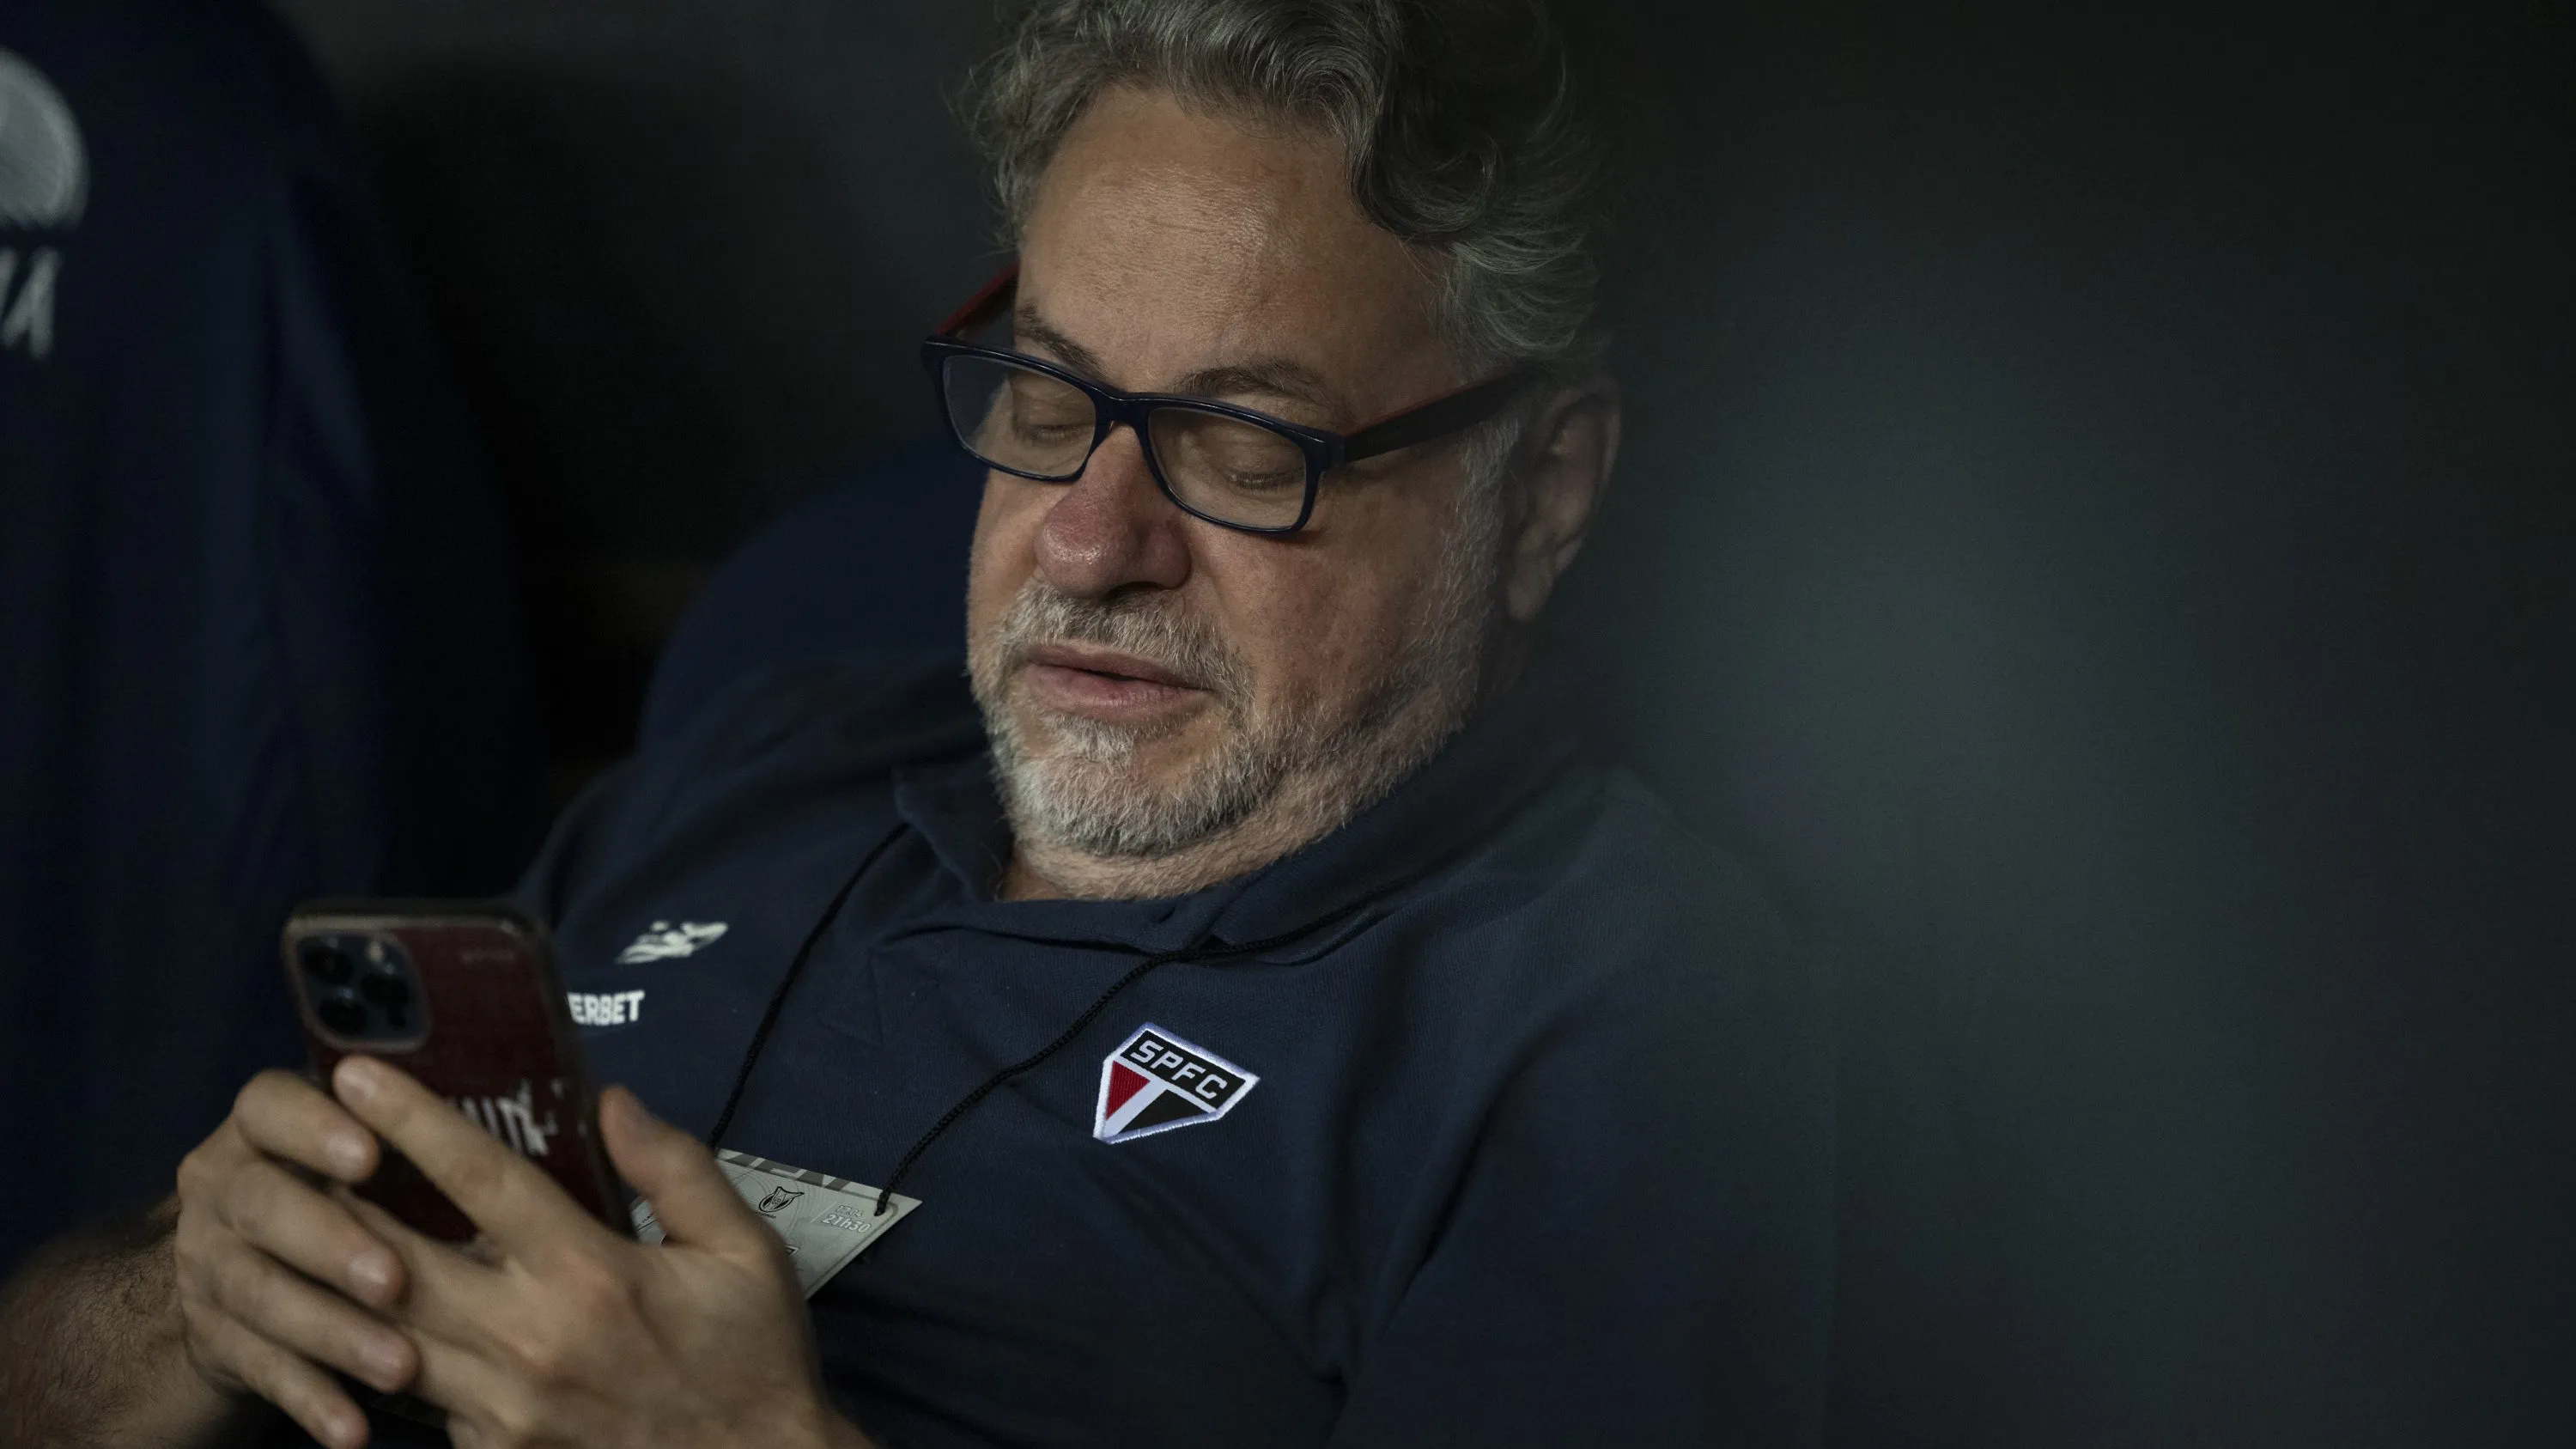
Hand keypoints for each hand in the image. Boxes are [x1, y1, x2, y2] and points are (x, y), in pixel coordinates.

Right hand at [172, 1070, 420, 1448]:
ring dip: (332, 1332)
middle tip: (395, 1281)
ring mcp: (204, 1261)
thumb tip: (534, 1117)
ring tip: (401, 1367)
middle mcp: (220, 1185)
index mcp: (262, 1123)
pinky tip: (353, 1431)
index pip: (270, 1104)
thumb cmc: (347, 1184)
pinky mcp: (211, 1334)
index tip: (372, 1155)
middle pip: (262, 1204)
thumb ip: (415, 1134)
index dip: (315, 1127)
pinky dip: (309, 1398)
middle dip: (331, 1242)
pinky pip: (257, 1368)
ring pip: (260, 1293)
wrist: (246, 1265)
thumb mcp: (363, 1145)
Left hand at [329, 1056, 868, 1448]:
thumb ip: (675, 1170)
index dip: (412, 1124)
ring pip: (386, 1332)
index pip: (481, 1182)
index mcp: (592, 1276)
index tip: (357, 1074)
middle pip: (396, 1257)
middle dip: (335, 1197)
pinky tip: (372, 1315)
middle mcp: (530, 1340)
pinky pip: (417, 1393)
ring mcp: (501, 1405)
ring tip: (308, 1222)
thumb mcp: (745, 1251)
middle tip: (293, 1146)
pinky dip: (386, 1348)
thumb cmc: (754, 1359)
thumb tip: (609, 1102)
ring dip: (340, 1275)